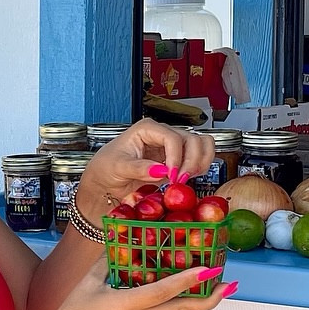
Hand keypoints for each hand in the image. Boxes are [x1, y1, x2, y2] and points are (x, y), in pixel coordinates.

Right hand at [40, 257, 233, 309]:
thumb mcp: (88, 282)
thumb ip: (108, 260)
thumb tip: (123, 239)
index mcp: (125, 306)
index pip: (164, 291)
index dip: (189, 280)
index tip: (210, 269)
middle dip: (209, 298)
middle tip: (229, 284)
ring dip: (198, 304)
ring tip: (216, 290)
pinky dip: (180, 308)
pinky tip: (185, 299)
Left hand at [76, 120, 214, 216]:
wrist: (106, 181)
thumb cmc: (107, 168)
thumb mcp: (118, 167)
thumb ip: (139, 168)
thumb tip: (161, 170)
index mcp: (147, 129)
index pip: (172, 137)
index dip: (176, 157)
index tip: (171, 175)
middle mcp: (163, 134)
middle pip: (193, 139)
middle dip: (191, 161)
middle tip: (180, 180)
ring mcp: (172, 146)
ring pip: (202, 145)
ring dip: (200, 163)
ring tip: (185, 178)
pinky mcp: (178, 159)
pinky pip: (199, 157)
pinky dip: (200, 168)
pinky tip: (186, 178)